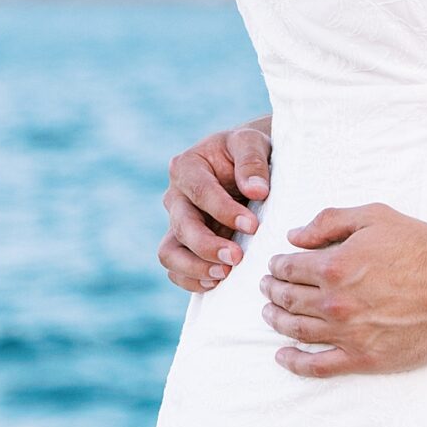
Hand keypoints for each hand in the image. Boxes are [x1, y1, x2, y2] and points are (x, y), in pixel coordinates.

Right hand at [157, 116, 273, 292]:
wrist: (243, 164)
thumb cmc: (246, 151)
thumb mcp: (252, 143)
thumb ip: (253, 162)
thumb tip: (257, 191)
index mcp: (187, 166)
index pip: (200, 192)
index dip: (224, 211)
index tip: (252, 226)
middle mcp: (176, 196)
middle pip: (182, 226)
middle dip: (207, 245)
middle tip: (237, 258)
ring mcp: (176, 222)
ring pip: (169, 253)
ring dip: (195, 268)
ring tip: (225, 275)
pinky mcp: (183, 244)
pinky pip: (175, 269)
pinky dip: (191, 280)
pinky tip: (216, 283)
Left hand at [262, 204, 426, 378]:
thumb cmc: (421, 248)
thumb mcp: (375, 217)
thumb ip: (330, 222)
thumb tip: (294, 236)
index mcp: (334, 267)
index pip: (290, 268)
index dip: (277, 266)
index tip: (275, 265)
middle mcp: (334, 303)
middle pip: (288, 300)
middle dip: (272, 291)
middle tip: (267, 288)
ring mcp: (347, 334)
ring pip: (297, 331)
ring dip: (277, 322)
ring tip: (269, 315)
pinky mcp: (363, 358)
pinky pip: (318, 366)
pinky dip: (295, 362)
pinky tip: (283, 356)